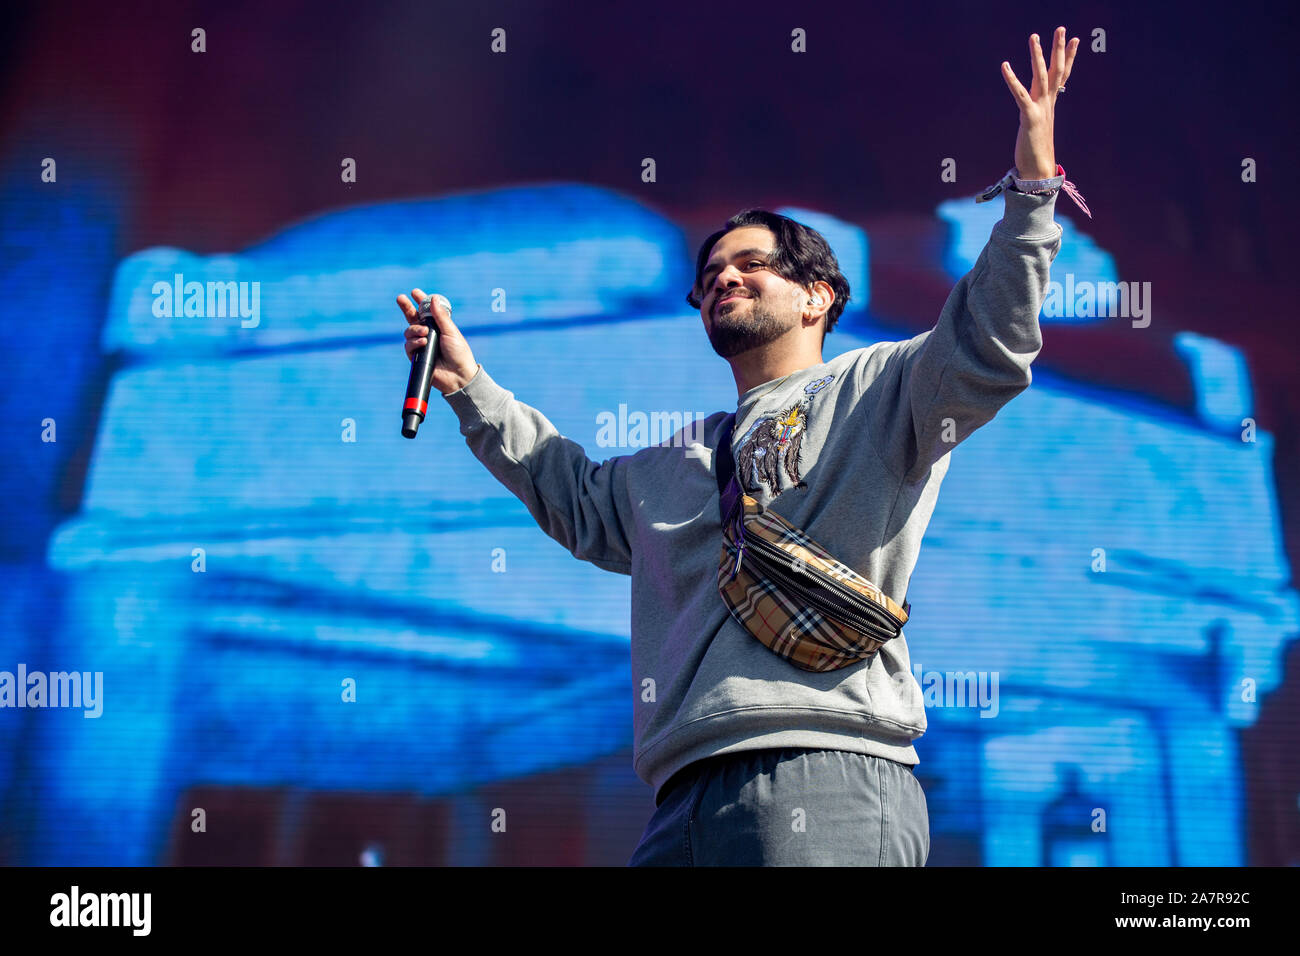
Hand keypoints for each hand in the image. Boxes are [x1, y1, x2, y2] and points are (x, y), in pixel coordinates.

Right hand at [397, 289, 478, 395]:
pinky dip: (414, 342)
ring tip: (425, 333)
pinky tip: (422, 343)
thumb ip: (440, 316)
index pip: (426, 311)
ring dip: (415, 329)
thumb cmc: (459, 353)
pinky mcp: (416, 356)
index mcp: (438, 326)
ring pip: (409, 331)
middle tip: (400, 298)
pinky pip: (408, 345)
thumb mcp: (451, 332)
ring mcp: (421, 345)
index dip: (420, 301)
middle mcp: (428, 334)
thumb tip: (433, 299)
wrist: (458, 375)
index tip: (414, 292)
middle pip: (412, 318)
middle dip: (406, 307)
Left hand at [1000, 26, 1078, 180]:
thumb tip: (1035, 115)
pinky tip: (1004, 65)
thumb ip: (1037, 117)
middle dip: (1058, 49)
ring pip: (1041, 77)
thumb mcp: (1038, 129)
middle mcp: (1048, 104)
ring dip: (1038, 56)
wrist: (1039, 171)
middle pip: (1056, 71)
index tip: (1074, 39)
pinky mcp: (1029, 117)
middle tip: (1061, 28)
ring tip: (1034, 36)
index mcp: (1050, 105)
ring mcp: (1040, 110)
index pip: (1062, 76)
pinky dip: (1012, 79)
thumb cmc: (1036, 153)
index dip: (1069, 57)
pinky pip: (1020, 94)